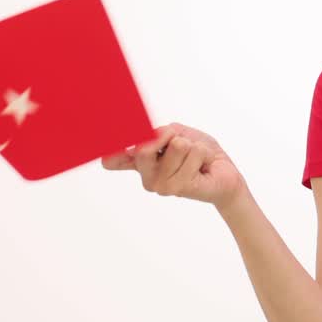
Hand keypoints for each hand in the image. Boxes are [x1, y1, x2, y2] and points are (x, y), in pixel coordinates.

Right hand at [101, 122, 246, 208]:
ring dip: (192, 146)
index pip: (116, 158)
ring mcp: (160, 186)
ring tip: (194, 158)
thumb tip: (145, 142)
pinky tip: (201, 166)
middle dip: (170, 136)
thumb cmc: (198, 152)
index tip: (97, 151)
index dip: (107, 152)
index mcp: (141, 161)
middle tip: (182, 145)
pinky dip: (201, 152)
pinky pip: (192, 152)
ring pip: (177, 146)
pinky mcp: (179, 189)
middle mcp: (146, 176)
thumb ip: (159, 134)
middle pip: (144, 147)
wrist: (224, 171)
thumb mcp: (176, 133)